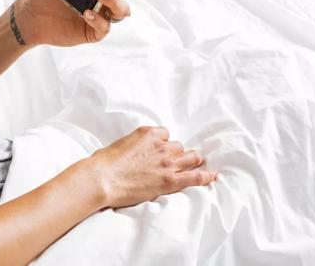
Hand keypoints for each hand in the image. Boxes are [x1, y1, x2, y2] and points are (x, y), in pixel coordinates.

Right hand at [84, 126, 217, 208]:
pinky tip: (212, 176)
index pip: (165, 135)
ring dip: (191, 161)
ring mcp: (167, 163)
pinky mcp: (170, 181)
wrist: (102, 179)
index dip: (162, 144)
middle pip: (179, 147)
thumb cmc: (104, 163)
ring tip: (196, 166)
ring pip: (190, 158)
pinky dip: (205, 176)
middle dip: (177, 153)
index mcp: (148, 133)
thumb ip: (133, 146)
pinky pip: (194, 177)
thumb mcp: (120, 144)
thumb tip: (133, 153)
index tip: (159, 151)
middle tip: (174, 162)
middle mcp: (161, 146)